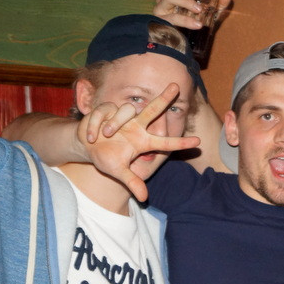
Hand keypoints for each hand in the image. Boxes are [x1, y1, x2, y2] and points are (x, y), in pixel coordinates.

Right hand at [78, 83, 199, 200]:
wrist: (85, 146)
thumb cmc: (106, 158)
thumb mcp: (118, 172)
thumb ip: (132, 182)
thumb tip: (143, 197)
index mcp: (143, 142)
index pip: (165, 143)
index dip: (181, 143)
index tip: (198, 142)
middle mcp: (136, 126)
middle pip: (154, 110)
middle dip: (164, 97)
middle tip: (176, 86)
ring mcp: (123, 116)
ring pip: (126, 111)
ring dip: (113, 124)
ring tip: (103, 136)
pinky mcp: (107, 109)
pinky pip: (105, 111)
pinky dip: (97, 125)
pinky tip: (92, 135)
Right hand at [153, 0, 232, 30]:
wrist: (185, 44)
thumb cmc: (195, 22)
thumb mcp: (211, 12)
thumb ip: (219, 2)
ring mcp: (162, 9)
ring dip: (186, 1)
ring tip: (199, 10)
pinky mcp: (162, 22)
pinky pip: (172, 18)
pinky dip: (185, 20)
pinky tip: (197, 24)